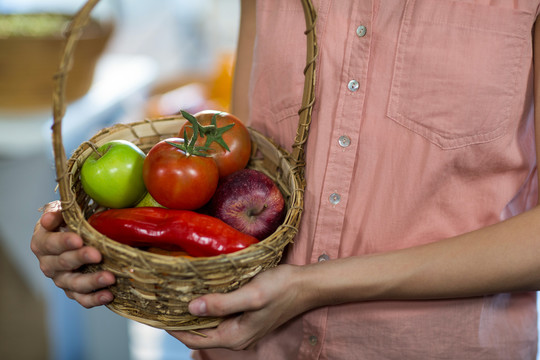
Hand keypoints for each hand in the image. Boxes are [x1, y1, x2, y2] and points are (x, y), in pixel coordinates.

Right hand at [31, 200, 114, 307]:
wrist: (72, 237)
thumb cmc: (67, 222)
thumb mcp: (61, 212)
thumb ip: (56, 213)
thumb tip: (49, 218)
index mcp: (42, 243)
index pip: (50, 243)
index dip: (64, 242)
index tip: (78, 239)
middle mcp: (48, 264)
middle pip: (63, 263)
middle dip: (81, 259)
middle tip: (97, 255)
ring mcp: (61, 280)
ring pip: (73, 284)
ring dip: (92, 281)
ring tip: (109, 278)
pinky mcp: (73, 291)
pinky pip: (82, 298)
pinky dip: (95, 299)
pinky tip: (109, 295)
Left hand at [168, 264, 312, 350]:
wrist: (306, 285)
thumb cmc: (281, 289)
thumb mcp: (251, 295)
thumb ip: (222, 304)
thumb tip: (191, 308)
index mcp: (234, 336)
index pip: (193, 338)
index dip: (173, 328)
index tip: (156, 313)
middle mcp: (236, 336)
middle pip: (199, 332)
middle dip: (180, 318)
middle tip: (162, 299)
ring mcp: (241, 327)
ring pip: (208, 323)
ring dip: (193, 310)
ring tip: (175, 293)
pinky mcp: (245, 316)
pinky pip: (219, 315)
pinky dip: (207, 305)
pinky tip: (200, 290)